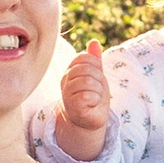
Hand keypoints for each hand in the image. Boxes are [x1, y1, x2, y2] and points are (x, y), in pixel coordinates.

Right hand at [53, 41, 114, 157]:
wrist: (89, 121)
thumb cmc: (93, 97)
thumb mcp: (96, 76)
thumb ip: (94, 60)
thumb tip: (94, 41)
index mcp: (70, 71)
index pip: (84, 57)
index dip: (96, 67)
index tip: (96, 79)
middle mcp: (65, 81)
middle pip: (87, 69)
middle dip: (98, 80)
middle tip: (96, 91)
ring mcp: (67, 94)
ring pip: (88, 82)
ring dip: (98, 91)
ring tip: (94, 98)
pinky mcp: (72, 107)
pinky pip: (88, 96)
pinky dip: (95, 100)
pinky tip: (91, 106)